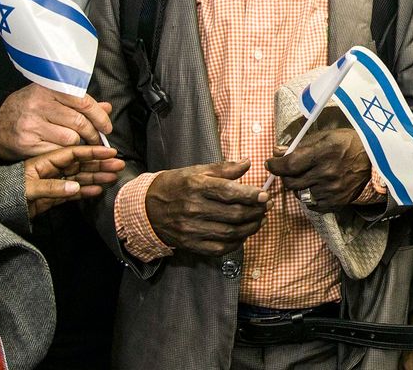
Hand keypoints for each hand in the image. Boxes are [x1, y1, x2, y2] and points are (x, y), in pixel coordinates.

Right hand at [0, 83, 112, 160]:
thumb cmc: (26, 108)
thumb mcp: (50, 98)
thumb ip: (78, 103)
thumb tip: (107, 108)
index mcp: (49, 89)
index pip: (84, 102)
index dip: (100, 117)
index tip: (107, 128)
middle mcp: (40, 104)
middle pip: (80, 122)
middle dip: (93, 134)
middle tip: (97, 141)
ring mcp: (32, 124)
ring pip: (71, 139)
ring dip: (79, 145)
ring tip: (79, 145)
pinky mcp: (26, 143)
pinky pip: (57, 151)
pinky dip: (65, 154)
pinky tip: (64, 153)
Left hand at [25, 145, 124, 217]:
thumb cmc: (8, 193)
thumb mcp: (28, 188)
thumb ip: (52, 187)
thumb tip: (75, 187)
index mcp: (46, 162)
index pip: (74, 153)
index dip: (93, 151)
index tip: (110, 151)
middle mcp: (53, 170)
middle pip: (81, 165)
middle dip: (100, 164)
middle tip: (119, 164)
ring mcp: (55, 183)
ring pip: (81, 178)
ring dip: (97, 177)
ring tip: (114, 176)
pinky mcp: (54, 197)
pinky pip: (74, 192)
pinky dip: (87, 191)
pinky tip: (99, 189)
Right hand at [145, 160, 269, 255]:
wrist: (146, 209)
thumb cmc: (175, 185)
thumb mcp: (196, 171)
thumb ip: (224, 168)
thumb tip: (248, 163)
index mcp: (196, 187)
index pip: (229, 192)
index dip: (250, 195)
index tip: (264, 195)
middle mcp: (194, 209)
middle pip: (233, 214)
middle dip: (256, 212)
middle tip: (266, 207)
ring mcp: (192, 229)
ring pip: (230, 233)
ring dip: (250, 227)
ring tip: (260, 219)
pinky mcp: (191, 244)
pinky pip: (219, 248)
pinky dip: (236, 243)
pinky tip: (243, 234)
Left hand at [264, 128, 370, 211]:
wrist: (375, 160)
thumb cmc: (348, 143)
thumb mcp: (325, 136)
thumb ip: (300, 145)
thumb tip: (277, 151)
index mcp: (323, 153)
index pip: (289, 165)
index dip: (275, 166)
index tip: (271, 163)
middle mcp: (326, 174)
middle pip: (291, 182)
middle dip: (285, 176)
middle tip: (288, 170)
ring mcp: (332, 191)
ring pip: (300, 194)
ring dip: (297, 187)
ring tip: (304, 178)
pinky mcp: (337, 203)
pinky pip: (312, 205)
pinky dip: (309, 197)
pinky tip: (314, 187)